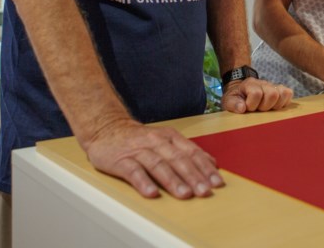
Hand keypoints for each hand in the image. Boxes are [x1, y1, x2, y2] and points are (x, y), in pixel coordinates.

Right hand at [84, 119, 223, 199]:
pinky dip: (143, 182)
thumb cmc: (139, 138)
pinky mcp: (121, 160)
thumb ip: (187, 151)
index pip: (192, 152)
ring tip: (184, 194)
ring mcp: (138, 150)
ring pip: (158, 165)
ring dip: (172, 180)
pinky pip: (133, 171)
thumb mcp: (166, 139)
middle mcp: (156, 142)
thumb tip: (212, 164)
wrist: (106, 128)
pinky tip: (151, 193)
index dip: (205, 168)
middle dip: (193, 176)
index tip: (217, 182)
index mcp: (170, 137)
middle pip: (178, 159)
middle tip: (204, 191)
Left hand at [222, 78, 292, 112]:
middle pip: (272, 93)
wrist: (241, 90)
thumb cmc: (236, 98)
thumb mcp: (228, 101)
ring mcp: (272, 86)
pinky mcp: (280, 90)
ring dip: (276, 105)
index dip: (252, 105)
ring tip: (268, 109)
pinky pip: (289, 93)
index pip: (256, 93)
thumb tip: (242, 108)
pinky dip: (284, 101)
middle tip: (259, 109)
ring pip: (283, 93)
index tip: (248, 108)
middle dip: (266, 106)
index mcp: (249, 84)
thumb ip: (233, 104)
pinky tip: (276, 106)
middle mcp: (263, 83)